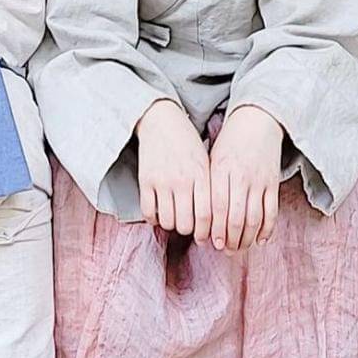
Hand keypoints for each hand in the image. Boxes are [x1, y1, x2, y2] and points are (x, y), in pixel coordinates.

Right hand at [135, 99, 211, 241]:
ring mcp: (162, 180)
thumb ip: (209, 188)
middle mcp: (182, 179)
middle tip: (189, 229)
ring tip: (174, 219)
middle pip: (186, 223)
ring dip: (171, 225)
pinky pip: (148, 211)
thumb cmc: (187, 143)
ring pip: (167, 220)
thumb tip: (212, 221)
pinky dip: (153, 218)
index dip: (206, 232)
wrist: (161, 120)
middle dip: (189, 231)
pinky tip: (158, 214)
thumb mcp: (205, 161)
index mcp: (201, 175)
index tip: (205, 237)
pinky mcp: (145, 180)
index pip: (206, 216)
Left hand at [209, 106, 282, 252]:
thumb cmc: (229, 142)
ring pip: (254, 218)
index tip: (209, 242)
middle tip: (224, 250)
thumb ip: (207, 184)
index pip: (216, 206)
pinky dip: (267, 229)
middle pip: (236, 216)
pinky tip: (260, 240)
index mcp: (221, 169)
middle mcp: (240, 176)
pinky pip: (271, 212)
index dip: (214, 228)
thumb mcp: (212, 158)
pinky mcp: (273, 183)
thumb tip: (197, 215)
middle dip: (230, 238)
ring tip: (239, 248)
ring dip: (247, 238)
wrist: (257, 121)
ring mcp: (259, 180)